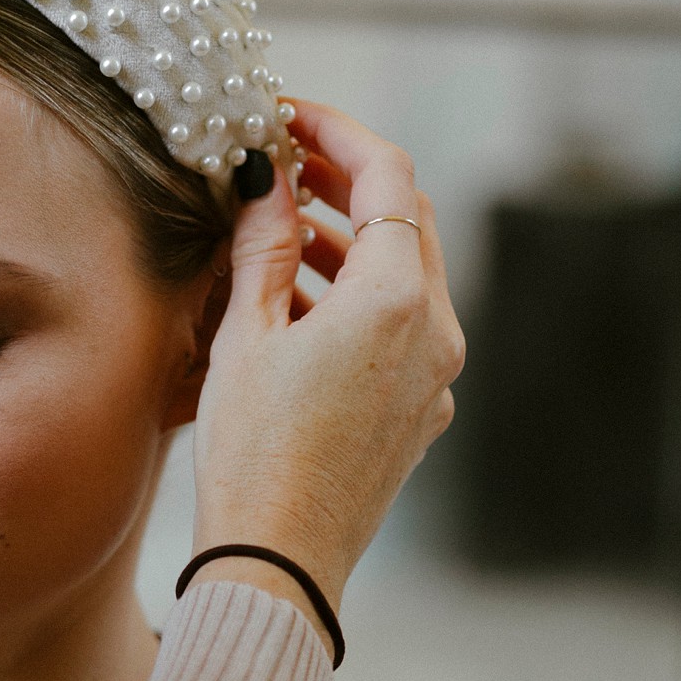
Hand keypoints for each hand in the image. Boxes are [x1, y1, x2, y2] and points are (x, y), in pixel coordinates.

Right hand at [190, 103, 463, 627]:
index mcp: (397, 299)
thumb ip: (262, 242)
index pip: (387, 175)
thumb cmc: (255, 457)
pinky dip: (355, 295)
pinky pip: (400, 327)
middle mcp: (435, 331)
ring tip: (276, 229)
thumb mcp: (245, 335)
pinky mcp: (419, 411)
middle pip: (406, 220)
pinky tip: (296, 303)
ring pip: (404, 274)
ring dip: (346, 239)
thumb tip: (265, 176)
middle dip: (346, 180)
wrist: (279, 563)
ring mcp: (434, 375)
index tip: (288, 117)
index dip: (336, 133)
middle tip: (282, 162)